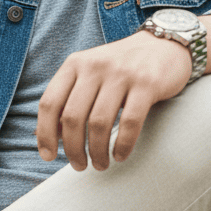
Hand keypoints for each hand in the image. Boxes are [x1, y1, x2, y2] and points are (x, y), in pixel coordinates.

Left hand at [36, 31, 190, 171]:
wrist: (165, 44)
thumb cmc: (121, 67)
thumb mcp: (90, 75)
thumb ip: (70, 99)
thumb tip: (48, 135)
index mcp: (75, 64)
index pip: (50, 103)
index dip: (45, 134)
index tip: (48, 156)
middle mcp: (95, 66)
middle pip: (73, 117)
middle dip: (73, 149)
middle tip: (79, 166)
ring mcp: (121, 74)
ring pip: (99, 123)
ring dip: (97, 152)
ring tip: (100, 164)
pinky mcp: (147, 84)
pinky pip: (129, 123)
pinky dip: (122, 145)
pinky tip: (120, 155)